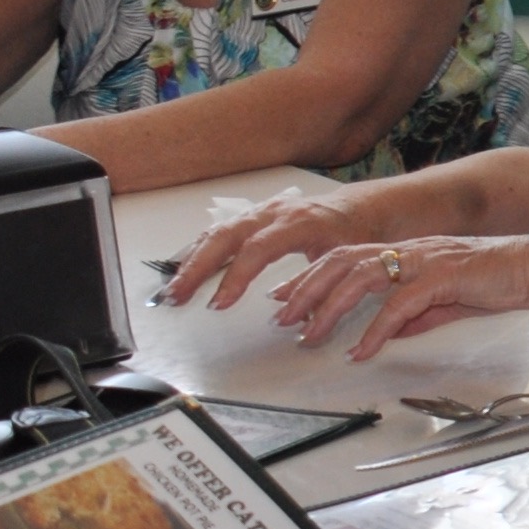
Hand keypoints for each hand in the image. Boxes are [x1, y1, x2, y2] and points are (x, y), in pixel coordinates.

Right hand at [165, 187, 363, 311]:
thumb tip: (296, 321)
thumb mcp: (343, 261)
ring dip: (191, 261)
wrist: (356, 208)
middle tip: (177, 296)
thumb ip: (319, 288)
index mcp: (297, 222)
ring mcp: (258, 212)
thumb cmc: (352, 234)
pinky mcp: (251, 217)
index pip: (257, 249)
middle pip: (225, 236)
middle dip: (197, 268)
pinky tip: (183, 269)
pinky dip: (198, 251)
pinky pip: (218, 232)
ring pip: (216, 233)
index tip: (219, 304)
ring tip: (172, 290)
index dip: (236, 276)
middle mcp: (272, 213)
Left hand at [272, 234, 528, 359]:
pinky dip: (376, 329)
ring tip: (311, 335)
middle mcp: (410, 251)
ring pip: (362, 277)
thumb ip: (417, 315)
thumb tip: (389, 333)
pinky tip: (364, 349)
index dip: (311, 277)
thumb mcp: (449, 301)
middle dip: (306, 290)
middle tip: (283, 318)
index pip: (346, 258)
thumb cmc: (500, 280)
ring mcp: (425, 260)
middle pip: (342, 262)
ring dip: (330, 308)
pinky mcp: (444, 276)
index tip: (285, 298)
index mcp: (408, 253)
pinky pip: (400, 304)